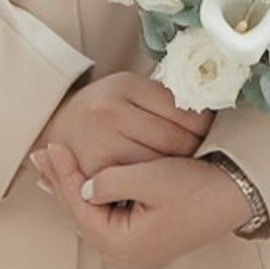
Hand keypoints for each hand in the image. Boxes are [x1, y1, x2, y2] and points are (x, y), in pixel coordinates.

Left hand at [32, 140, 250, 268]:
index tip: (52, 145)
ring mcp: (134, 245)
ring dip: (74, 186)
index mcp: (123, 244)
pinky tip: (82, 176)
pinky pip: (106, 212)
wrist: (236, 195)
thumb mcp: (151, 178)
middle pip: (80, 213)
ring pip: (91, 213)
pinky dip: (92, 191)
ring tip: (54, 162)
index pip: (79, 206)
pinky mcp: (144, 234)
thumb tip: (85, 184)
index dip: (63, 175)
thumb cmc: (197, 187)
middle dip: (61, 182)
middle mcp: (125, 252)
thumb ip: (111, 182)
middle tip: (41, 153)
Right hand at [35, 71, 210, 174]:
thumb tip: (210, 108)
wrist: (57, 126)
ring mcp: (101, 143)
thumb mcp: (130, 90)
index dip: (205, 125)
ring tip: (187, 166)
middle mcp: (110, 113)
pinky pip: (139, 182)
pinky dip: (153, 182)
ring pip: (161, 165)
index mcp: (124, 87)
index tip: (212, 130)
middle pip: (176, 141)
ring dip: (178, 168)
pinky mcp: (95, 172)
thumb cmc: (103, 107)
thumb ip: (163, 99)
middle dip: (195, 148)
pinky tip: (162, 179)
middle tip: (205, 152)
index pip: (184, 112)